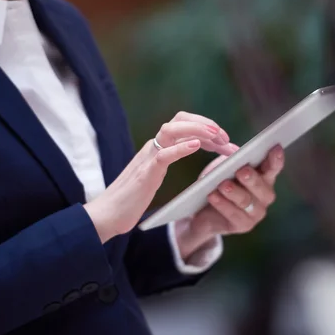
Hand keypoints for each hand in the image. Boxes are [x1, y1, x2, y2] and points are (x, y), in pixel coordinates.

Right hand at [84, 112, 233, 242]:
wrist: (107, 215)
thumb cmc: (132, 199)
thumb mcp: (155, 175)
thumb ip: (171, 158)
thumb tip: (196, 149)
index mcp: (157, 147)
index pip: (184, 125)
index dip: (207, 128)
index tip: (226, 141)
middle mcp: (153, 147)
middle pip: (180, 119)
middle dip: (205, 123)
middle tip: (226, 138)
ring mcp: (148, 158)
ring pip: (172, 130)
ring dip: (197, 129)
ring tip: (216, 136)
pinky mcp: (144, 174)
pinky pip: (164, 155)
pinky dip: (181, 148)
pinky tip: (196, 146)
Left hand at [175, 146, 283, 259]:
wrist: (204, 211)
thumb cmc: (216, 182)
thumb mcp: (222, 168)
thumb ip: (231, 160)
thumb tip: (235, 155)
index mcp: (263, 177)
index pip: (273, 167)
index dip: (276, 159)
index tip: (275, 147)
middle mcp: (265, 195)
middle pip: (262, 186)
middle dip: (252, 178)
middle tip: (242, 170)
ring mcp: (256, 212)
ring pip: (246, 201)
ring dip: (234, 192)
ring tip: (222, 185)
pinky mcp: (244, 225)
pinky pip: (234, 215)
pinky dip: (222, 204)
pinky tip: (212, 196)